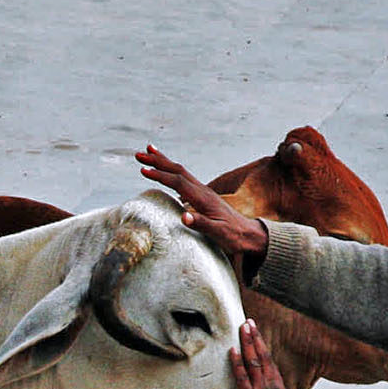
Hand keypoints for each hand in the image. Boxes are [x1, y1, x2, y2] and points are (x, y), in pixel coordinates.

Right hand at [136, 145, 269, 261]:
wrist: (248, 234)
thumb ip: (201, 223)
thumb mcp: (218, 233)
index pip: (178, 182)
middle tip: (139, 154)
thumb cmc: (233, 236)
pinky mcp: (202, 196)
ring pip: (180, 172)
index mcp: (203, 198)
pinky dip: (171, 171)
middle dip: (158, 161)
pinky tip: (165, 171)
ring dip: (163, 162)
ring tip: (148, 152)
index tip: (143, 171)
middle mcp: (203, 190)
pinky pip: (183, 179)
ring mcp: (203, 192)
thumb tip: (184, 216)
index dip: (160, 176)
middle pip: (177, 170)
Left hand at [230, 320, 300, 388]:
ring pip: (253, 362)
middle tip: (248, 321)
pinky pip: (242, 378)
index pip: (270, 363)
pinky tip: (232, 350)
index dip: (263, 347)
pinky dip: (236, 363)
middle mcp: (271, 386)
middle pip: (262, 356)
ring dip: (247, 343)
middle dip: (254, 338)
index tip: (258, 333)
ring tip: (242, 326)